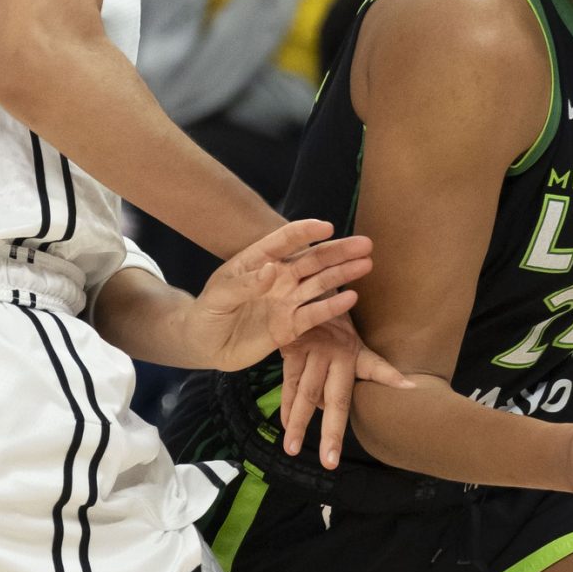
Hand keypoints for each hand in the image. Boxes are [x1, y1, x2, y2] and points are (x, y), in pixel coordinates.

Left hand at [190, 219, 372, 372]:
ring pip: (320, 283)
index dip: (306, 232)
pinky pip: (315, 314)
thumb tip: (273, 269)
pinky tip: (352, 297)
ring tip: (366, 264)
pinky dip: (333, 307)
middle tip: (365, 243)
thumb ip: (245, 284)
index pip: (285, 240)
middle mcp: (279, 277)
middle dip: (338, 251)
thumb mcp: (219, 296)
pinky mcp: (291, 326)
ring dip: (343, 274)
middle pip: (313, 260)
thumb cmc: (208, 313)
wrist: (206, 345)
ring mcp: (288, 300)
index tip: (327, 226)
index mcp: (260, 261)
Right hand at [276, 315, 411, 468]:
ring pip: (307, 395)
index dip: (392, 377)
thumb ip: (373, 367)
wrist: (308, 290)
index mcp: (354, 351)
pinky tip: (285, 427)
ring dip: (299, 424)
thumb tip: (401, 389)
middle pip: (337, 400)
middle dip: (333, 431)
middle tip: (331, 461)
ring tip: (293, 450)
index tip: (410, 388)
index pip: (376, 367)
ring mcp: (313, 351)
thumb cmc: (336, 321)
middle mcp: (336, 353)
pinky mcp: (292, 349)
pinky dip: (287, 406)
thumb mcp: (356, 339)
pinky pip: (289, 383)